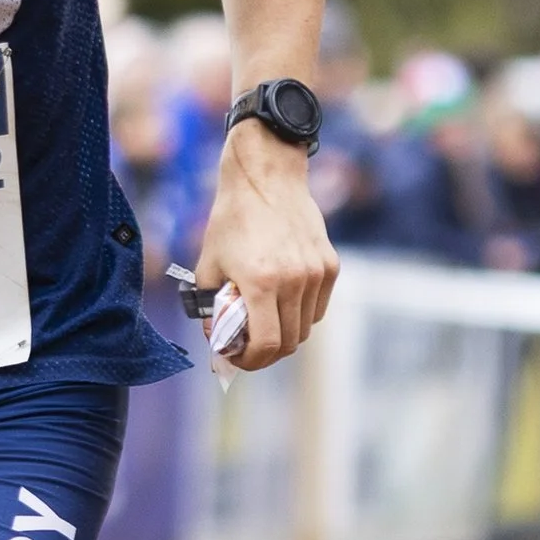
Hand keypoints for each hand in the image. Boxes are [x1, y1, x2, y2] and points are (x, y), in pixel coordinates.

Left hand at [193, 121, 337, 368]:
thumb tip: (217, 340)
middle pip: (289, 343)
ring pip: (305, 328)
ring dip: (284, 333)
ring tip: (263, 322)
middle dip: (266, 352)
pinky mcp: (330, 266)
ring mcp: (316, 274)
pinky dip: (300, 314)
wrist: (266, 178)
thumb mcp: (208, 263)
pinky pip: (317, 307)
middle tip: (247, 346)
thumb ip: (211, 306)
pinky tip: (281, 301)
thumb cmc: (231, 219)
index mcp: (261, 282)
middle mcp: (294, 281)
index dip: (251, 361)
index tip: (238, 358)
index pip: (266, 345)